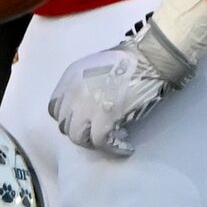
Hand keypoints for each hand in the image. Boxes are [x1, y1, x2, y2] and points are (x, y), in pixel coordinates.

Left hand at [47, 12, 198, 157]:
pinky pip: (100, 142)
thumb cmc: (130, 59)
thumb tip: (89, 104)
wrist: (151, 57)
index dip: (69, 119)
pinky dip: (112, 148)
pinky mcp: (104, 118)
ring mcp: (86, 107)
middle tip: (97, 133)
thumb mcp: (95, 67)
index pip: (55, 109)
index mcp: (70, 78)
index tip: (83, 121)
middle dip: (81, 132)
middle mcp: (73, 93)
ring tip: (109, 141)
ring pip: (78, 137)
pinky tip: (124, 147)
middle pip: (65, 126)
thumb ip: (86, 85)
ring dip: (93, 142)